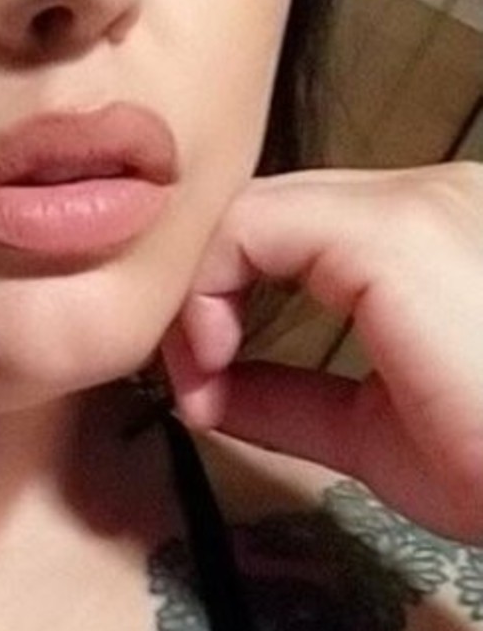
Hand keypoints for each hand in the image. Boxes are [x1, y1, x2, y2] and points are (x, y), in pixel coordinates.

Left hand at [161, 163, 482, 542]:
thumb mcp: (377, 431)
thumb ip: (291, 398)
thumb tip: (205, 392)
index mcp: (442, 239)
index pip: (301, 232)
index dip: (232, 291)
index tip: (207, 376)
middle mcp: (436, 198)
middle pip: (274, 212)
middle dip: (209, 286)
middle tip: (190, 371)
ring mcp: (419, 204)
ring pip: (258, 206)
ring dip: (204, 286)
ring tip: (199, 367)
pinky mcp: (394, 232)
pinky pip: (254, 224)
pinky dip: (209, 287)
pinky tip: (211, 357)